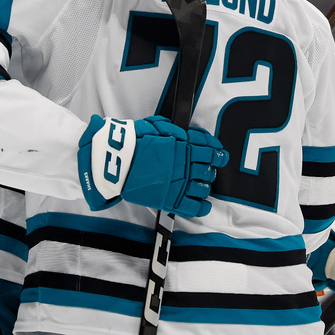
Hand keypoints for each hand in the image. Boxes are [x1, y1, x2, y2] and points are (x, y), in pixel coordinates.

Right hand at [77, 114, 228, 217]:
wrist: (115, 161)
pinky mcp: (170, 200)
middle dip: (210, 169)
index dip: (217, 152)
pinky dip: (201, 206)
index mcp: (181, 146)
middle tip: (207, 169)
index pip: (209, 149)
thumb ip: (173, 130)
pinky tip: (203, 204)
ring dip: (205, 185)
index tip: (219, 153)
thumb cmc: (132, 142)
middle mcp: (183, 165)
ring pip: (203, 187)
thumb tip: (187, 134)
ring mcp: (178, 184)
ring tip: (201, 184)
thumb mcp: (154, 126)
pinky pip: (193, 207)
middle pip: (208, 169)